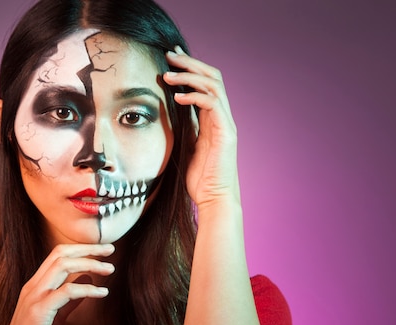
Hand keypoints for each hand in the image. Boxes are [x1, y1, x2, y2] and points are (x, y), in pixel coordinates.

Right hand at [0, 243, 114, 324]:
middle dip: (88, 249)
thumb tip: (87, 279)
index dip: (81, 248)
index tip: (103, 250)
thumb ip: (69, 299)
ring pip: (63, 266)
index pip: (58, 255)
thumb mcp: (55, 318)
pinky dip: (88, 289)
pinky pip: (67, 292)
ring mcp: (34, 298)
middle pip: (61, 254)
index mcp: (35, 286)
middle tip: (112, 250)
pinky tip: (103, 293)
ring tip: (111, 269)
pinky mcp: (39, 312)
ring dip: (90, 264)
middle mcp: (33, 286)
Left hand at [164, 46, 239, 207]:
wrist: (213, 200)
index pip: (204, 83)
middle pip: (212, 77)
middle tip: (170, 54)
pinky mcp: (226, 134)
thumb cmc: (199, 179)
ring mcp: (226, 124)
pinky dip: (195, 96)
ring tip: (169, 74)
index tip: (171, 57)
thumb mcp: (186, 146)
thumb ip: (184, 127)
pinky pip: (213, 105)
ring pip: (214, 86)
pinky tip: (178, 96)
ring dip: (190, 76)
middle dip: (191, 63)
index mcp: (212, 118)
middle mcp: (222, 117)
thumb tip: (169, 111)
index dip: (190, 67)